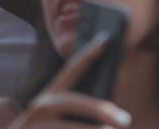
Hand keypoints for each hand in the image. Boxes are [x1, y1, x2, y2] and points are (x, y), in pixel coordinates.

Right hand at [6, 35, 130, 128]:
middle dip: (99, 109)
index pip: (70, 71)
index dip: (88, 55)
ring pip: (67, 126)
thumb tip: (114, 117)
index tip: (106, 39)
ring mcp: (32, 126)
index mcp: (47, 100)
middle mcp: (37, 109)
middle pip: (71, 102)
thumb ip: (77, 113)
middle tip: (126, 121)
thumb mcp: (54, 121)